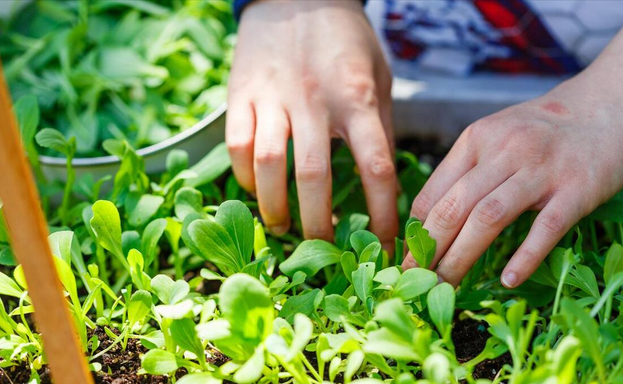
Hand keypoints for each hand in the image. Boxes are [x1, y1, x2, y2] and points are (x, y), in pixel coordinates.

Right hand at [226, 0, 397, 245]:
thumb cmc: (344, 40)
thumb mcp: (378, 76)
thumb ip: (381, 128)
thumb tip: (385, 184)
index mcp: (358, 97)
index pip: (376, 166)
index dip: (381, 214)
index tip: (384, 245)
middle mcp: (314, 100)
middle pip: (313, 176)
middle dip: (318, 224)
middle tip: (321, 249)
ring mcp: (273, 96)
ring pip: (268, 164)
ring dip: (274, 207)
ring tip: (280, 229)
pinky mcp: (241, 92)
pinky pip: (237, 144)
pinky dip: (245, 177)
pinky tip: (257, 190)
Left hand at [403, 76, 622, 287]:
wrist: (606, 107)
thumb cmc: (543, 129)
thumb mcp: (495, 135)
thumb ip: (465, 168)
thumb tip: (430, 214)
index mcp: (476, 139)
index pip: (434, 191)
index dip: (415, 230)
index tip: (406, 257)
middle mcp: (503, 151)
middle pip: (454, 207)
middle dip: (429, 248)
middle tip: (414, 278)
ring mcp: (540, 171)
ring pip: (489, 218)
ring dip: (461, 256)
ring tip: (445, 285)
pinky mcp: (576, 189)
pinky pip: (545, 228)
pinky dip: (525, 257)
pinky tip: (508, 280)